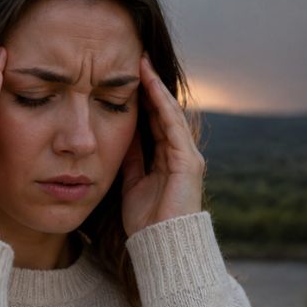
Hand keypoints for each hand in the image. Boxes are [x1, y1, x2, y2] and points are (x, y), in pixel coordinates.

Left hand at [120, 54, 204, 235]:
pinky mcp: (188, 161)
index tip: (123, 76)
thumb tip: (118, 136)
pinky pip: (172, 125)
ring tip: (141, 63)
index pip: (152, 121)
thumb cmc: (145, 223)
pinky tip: (150, 85)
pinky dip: (161, 103)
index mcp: (166, 160)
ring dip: (155, 87)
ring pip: (168, 113)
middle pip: (161, 111)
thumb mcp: (130, 184)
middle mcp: (180, 153)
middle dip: (148, 86)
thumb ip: (130, 160)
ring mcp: (186, 156)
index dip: (140, 98)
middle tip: (134, 58)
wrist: (162, 248)